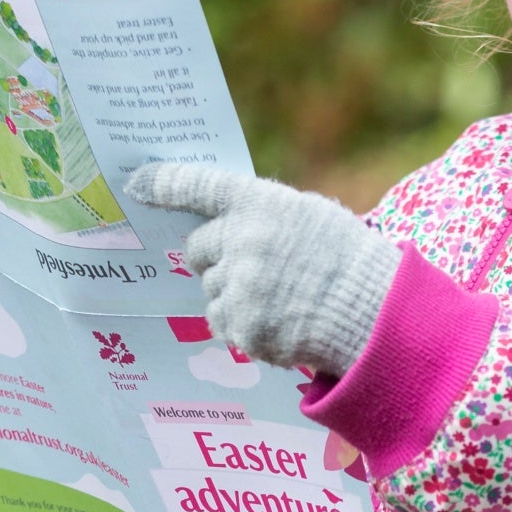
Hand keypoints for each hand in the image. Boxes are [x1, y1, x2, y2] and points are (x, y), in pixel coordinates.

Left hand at [127, 163, 398, 377]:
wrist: (376, 312)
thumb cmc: (347, 259)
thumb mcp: (307, 217)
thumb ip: (261, 216)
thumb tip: (220, 228)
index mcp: (259, 204)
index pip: (197, 185)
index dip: (162, 182)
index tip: (135, 182)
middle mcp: (241, 240)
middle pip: (197, 250)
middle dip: (214, 260)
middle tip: (250, 268)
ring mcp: (240, 286)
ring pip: (211, 293)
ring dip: (234, 298)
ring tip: (280, 301)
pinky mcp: (243, 327)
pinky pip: (226, 327)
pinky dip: (246, 329)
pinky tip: (282, 324)